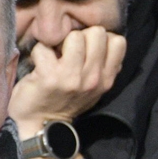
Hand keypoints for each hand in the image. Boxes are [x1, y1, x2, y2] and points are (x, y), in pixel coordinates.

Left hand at [9, 26, 126, 145]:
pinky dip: (39, 52)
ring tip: (55, 55)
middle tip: (69, 51)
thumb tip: (105, 40)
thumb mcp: (95, 88)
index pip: (118, 41)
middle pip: (97, 32)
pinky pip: (45, 46)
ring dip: (60, 42)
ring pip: (75, 36)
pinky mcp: (50, 77)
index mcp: (107, 79)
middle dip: (81, 36)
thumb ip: (103, 66)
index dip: (100, 39)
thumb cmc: (66, 101)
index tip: (87, 49)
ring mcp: (73, 78)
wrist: (40, 125)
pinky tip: (40, 63)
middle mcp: (94, 78)